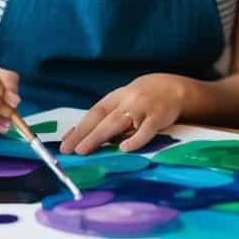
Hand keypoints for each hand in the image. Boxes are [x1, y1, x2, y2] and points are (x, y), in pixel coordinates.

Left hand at [59, 74, 187, 154]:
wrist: (173, 88)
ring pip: (119, 122)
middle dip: (86, 135)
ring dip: (100, 136)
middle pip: (104, 119)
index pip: (94, 113)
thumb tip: (75, 138)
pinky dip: (136, 139)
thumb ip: (104, 120)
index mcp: (116, 98)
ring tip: (85, 149)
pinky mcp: (159, 116)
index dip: (80, 128)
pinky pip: (147, 128)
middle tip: (71, 150)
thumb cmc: (141, 101)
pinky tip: (125, 149)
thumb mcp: (122, 104)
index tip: (65, 144)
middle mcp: (127, 101)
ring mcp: (143, 108)